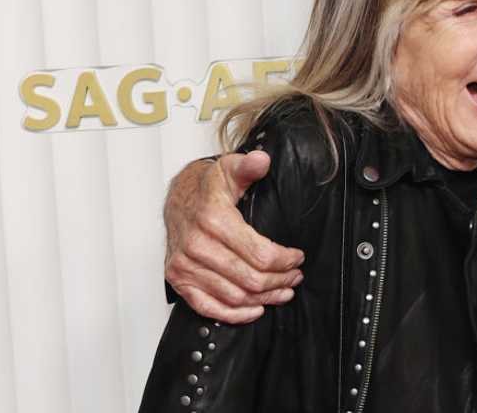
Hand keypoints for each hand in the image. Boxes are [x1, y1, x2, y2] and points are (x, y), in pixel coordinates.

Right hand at [163, 152, 304, 323]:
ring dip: (263, 299)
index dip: (285, 260)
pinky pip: (207, 307)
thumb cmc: (209, 187)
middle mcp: (196, 246)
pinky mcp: (178, 279)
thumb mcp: (230, 168)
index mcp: (213, 220)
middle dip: (280, 280)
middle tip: (295, 277)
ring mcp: (185, 266)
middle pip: (250, 279)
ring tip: (283, 291)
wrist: (178, 199)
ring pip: (233, 296)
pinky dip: (234, 315)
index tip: (298, 258)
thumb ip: (248, 165)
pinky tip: (254, 309)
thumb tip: (262, 161)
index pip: (260, 254)